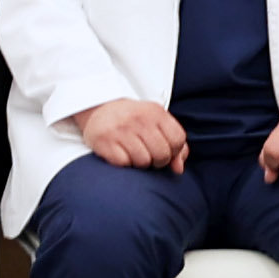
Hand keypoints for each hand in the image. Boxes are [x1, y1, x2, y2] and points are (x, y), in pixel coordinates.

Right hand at [70, 97, 189, 170]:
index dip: (174, 151)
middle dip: (158, 161)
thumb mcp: (156, 123)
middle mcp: (139, 118)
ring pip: (143, 161)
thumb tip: (178, 168)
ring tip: (134, 154)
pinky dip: (124, 163)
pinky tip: (121, 153)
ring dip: (140, 163)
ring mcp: (121, 129)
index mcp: (156, 112)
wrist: (100, 108)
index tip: (164, 150)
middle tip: (149, 155)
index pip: (177, 139)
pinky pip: (124, 163)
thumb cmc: (133, 120)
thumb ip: (174, 144)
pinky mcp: (105, 140)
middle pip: (162, 154)